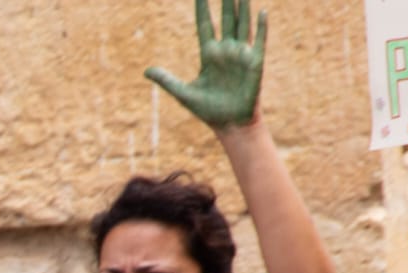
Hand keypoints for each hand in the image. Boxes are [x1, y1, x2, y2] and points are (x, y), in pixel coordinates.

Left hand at [145, 0, 265, 128]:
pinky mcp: (254, 63)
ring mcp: (241, 54)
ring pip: (242, 25)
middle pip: (226, 19)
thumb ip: (166, 79)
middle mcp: (226, 50)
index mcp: (209, 54)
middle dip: (225, 1)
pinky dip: (261, 27)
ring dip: (243, 8)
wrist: (229, 124)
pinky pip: (259, 41)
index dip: (202, 9)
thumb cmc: (208, 110)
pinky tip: (261, 12)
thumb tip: (146, 71)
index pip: (205, 25)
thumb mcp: (183, 93)